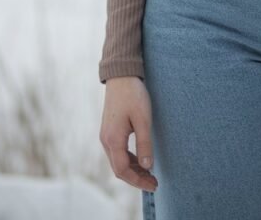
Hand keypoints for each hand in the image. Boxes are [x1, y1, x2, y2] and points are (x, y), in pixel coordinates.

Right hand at [99, 76, 157, 192]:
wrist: (121, 75)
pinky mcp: (109, 131)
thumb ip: (145, 143)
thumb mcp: (143, 119)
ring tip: (150, 174)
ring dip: (133, 170)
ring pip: (118, 162)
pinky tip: (141, 160)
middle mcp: (106, 140)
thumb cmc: (133, 95)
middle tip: (154, 183)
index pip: (123, 170)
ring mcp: (106, 136)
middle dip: (136, 179)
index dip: (138, 181)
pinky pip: (118, 152)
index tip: (153, 185)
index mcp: (113, 139)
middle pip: (119, 169)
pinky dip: (129, 160)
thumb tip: (148, 166)